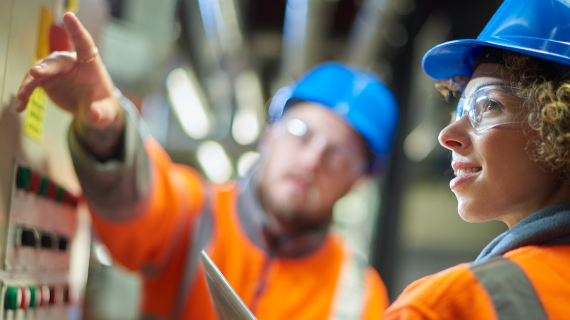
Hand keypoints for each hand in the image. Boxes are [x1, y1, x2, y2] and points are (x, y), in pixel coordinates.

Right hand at [17, 12, 124, 158]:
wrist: (93, 110)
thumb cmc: (102, 106)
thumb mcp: (105, 112)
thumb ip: (100, 113)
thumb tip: (95, 115)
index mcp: (90, 65)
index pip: (84, 44)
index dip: (76, 30)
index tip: (69, 16)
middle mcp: (72, 63)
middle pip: (57, 61)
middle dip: (46, 66)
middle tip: (35, 73)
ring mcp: (57, 71)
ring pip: (40, 70)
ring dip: (30, 82)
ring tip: (23, 96)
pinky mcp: (46, 80)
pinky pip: (33, 83)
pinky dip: (26, 92)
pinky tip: (21, 105)